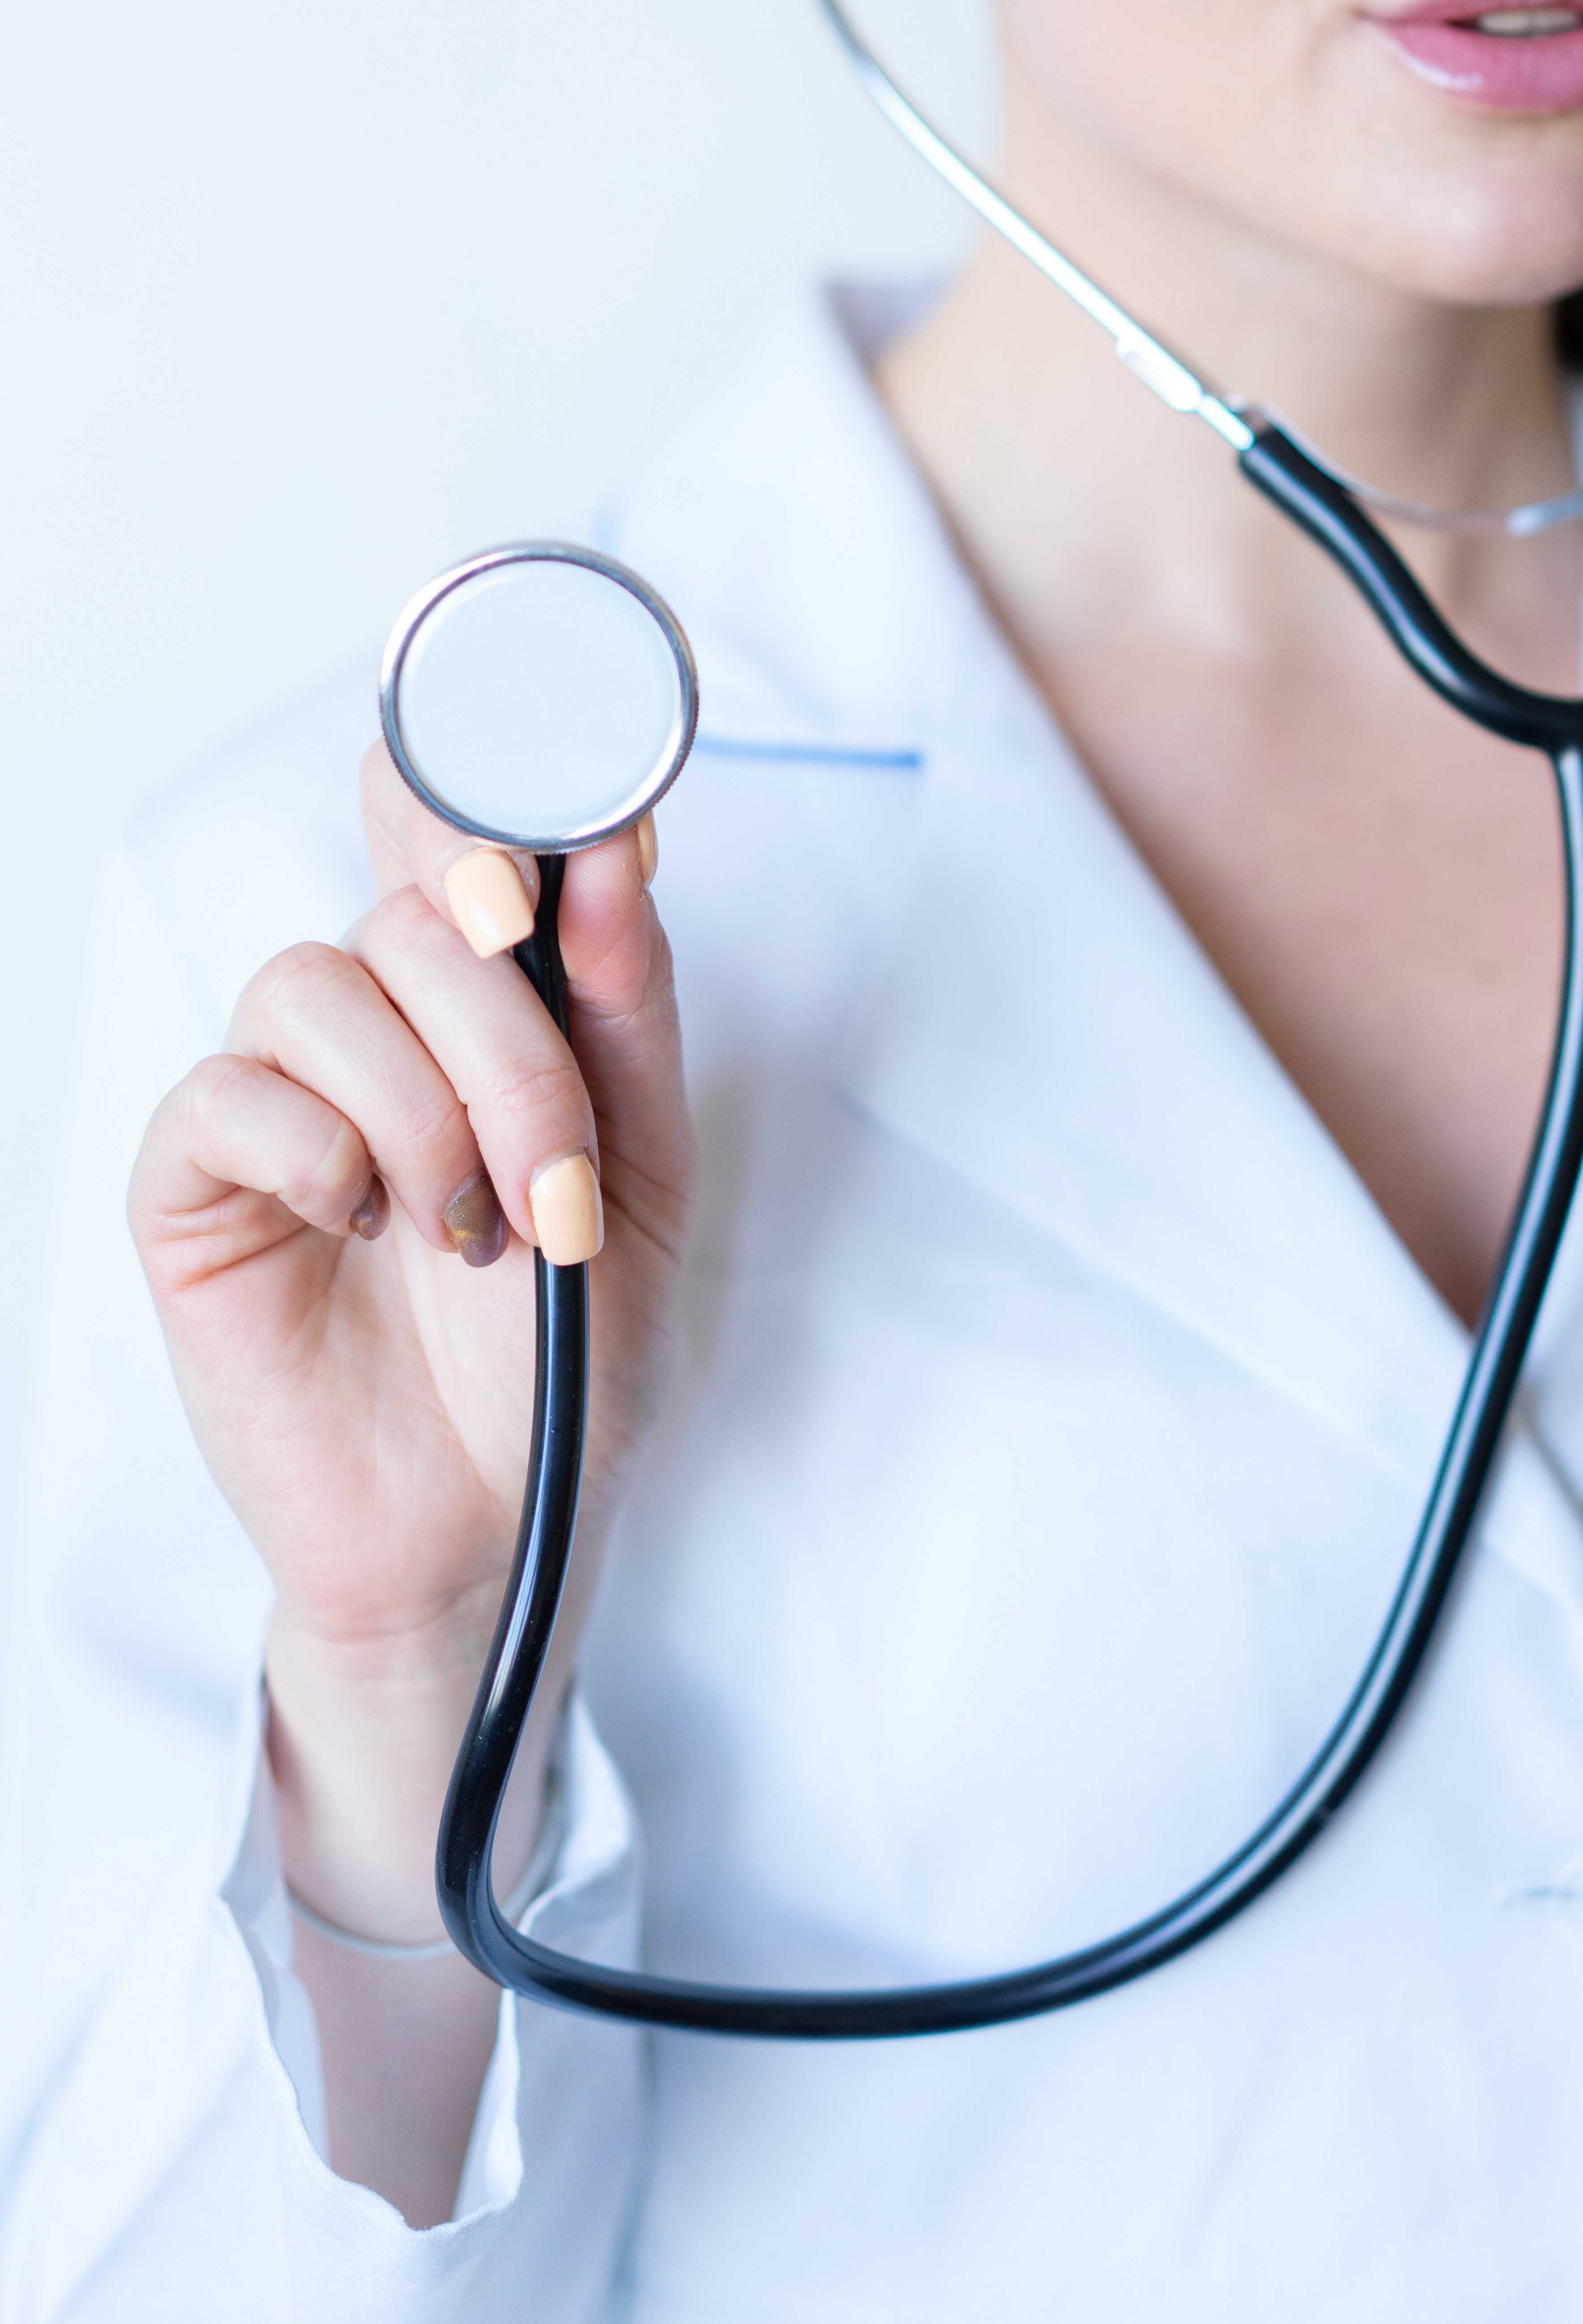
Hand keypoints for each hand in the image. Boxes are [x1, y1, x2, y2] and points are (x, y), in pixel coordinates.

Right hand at [131, 744, 693, 1938]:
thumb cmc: (567, 1350)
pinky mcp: (195, 1184)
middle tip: (557, 1184)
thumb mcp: (646, 1173)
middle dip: (509, 1041)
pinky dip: (319, 1150)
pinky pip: (228, 1093)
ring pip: (316, 983)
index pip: (450, 830)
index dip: (483, 802)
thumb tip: (614, 846)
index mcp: (482, 1007)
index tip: (549, 856)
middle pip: (410, 911)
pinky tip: (366, 1228)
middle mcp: (375, 1026)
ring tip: (471, 1238)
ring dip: (424, 1113)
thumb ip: (626, 1012)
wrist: (498, 1521)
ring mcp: (278, 1097)